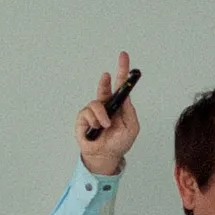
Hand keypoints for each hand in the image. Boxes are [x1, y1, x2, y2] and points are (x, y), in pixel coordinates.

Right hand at [76, 50, 139, 176]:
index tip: (124, 57)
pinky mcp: (83, 117)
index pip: (121, 86)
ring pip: (96, 102)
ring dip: (102, 115)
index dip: (123, 71)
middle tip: (108, 73)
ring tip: (106, 126)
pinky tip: (97, 128)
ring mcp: (94, 111)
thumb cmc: (119, 143)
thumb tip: (126, 97)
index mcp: (119, 106)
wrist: (106, 156)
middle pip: (104, 85)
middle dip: (106, 78)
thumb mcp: (131, 127)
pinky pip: (88, 113)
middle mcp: (106, 105)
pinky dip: (95, 121)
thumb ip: (129, 111)